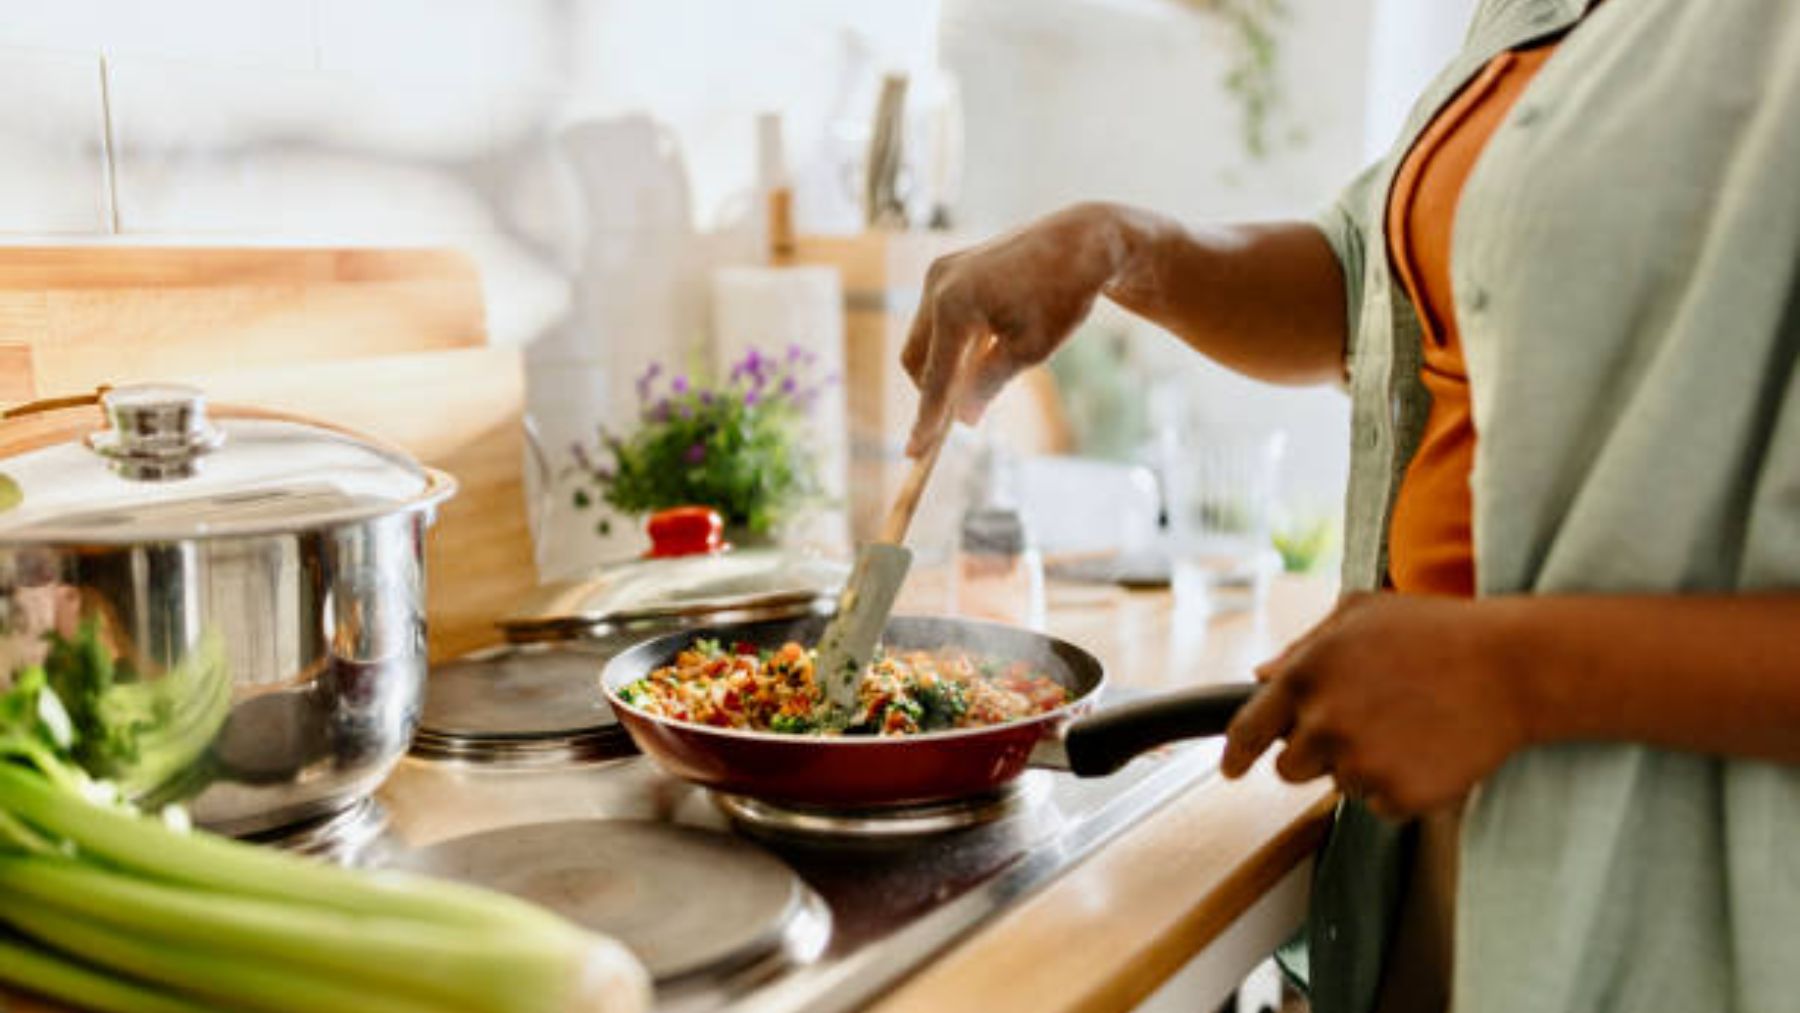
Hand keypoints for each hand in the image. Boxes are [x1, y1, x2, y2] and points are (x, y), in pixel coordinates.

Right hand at [901, 203, 1132, 454]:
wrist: (1081, 242)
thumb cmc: (1062, 297)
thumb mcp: (1030, 350)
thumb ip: (989, 384)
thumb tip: (962, 420)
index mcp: (955, 307)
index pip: (935, 378)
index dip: (926, 420)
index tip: (915, 454)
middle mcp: (938, 285)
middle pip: (916, 358)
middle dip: (932, 389)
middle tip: (958, 416)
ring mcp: (940, 272)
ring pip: (923, 337)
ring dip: (943, 364)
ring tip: (983, 372)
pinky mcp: (948, 267)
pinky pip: (936, 317)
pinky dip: (951, 340)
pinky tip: (986, 345)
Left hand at [1221, 592, 1532, 818]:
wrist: (1513, 667)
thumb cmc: (1438, 631)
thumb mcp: (1362, 613)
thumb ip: (1304, 646)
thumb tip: (1261, 676)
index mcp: (1306, 675)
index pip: (1247, 729)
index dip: (1235, 754)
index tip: (1231, 769)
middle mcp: (1324, 722)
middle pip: (1290, 768)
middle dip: (1315, 752)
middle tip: (1362, 724)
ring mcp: (1361, 763)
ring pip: (1339, 785)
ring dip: (1362, 766)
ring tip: (1408, 725)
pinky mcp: (1399, 795)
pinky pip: (1380, 805)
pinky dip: (1400, 786)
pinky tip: (1429, 748)